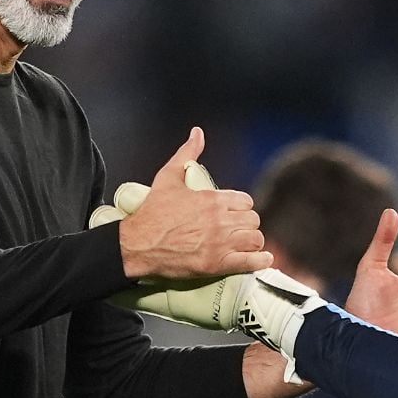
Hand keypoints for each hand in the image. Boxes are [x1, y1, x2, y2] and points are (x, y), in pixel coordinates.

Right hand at [118, 129, 271, 279]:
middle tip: (238, 229)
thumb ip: (187, 154)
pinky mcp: (217, 264)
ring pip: (255, 239)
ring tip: (245, 243)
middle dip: (247, 224)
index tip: (234, 212)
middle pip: (253, 220)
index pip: (245, 201)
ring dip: (252, 241)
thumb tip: (197, 133)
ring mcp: (220, 243)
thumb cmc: (152, 213)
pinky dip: (259, 260)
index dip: (241, 207)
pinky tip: (260, 258)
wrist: (138, 244)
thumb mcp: (168, 176)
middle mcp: (220, 220)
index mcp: (212, 199)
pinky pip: (251, 261)